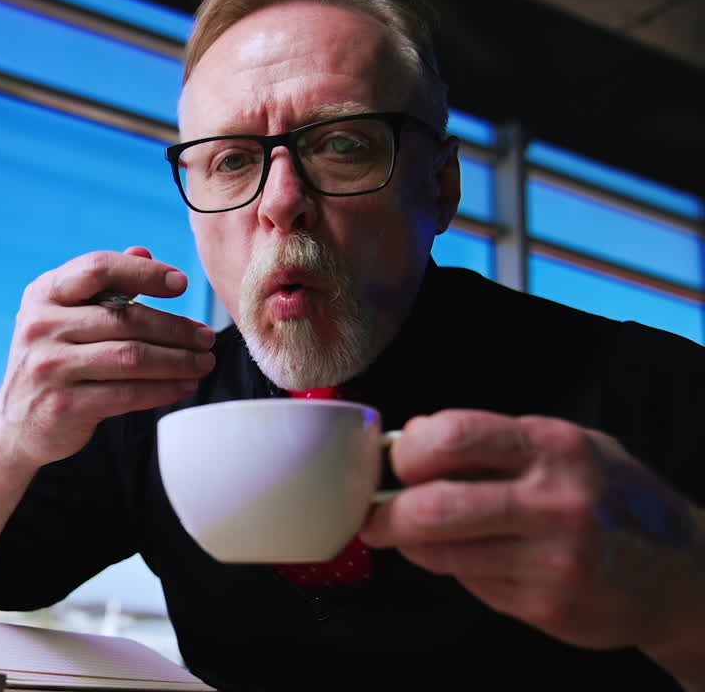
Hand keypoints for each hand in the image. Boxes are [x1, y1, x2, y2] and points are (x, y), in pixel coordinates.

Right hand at [0, 246, 214, 467]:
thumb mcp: (64, 316)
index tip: (181, 284)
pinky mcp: (65, 405)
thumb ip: (101, 285)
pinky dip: (164, 389)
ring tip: (204, 361)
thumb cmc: (52, 360)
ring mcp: (50, 366)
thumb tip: (143, 252)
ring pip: (132, 357)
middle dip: (175, 327)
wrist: (15, 423)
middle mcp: (41, 326)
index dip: (144, 273)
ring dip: (178, 360)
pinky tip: (184, 385)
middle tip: (206, 336)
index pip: (98, 268)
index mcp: (43, 294)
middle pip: (125, 318)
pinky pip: (128, 394)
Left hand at [360, 410, 704, 663]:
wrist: (685, 573)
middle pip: (434, 507)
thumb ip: (494, 441)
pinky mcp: (547, 607)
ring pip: (442, 554)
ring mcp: (552, 560)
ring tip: (412, 535)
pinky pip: (470, 584)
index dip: (407, 452)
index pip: (451, 437)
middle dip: (385, 514)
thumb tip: (412, 438)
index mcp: (552, 447)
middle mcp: (554, 502)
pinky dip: (455, 569)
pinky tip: (474, 557)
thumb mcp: (567, 447)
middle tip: (371, 515)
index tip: (396, 462)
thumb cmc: (610, 497)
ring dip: (412, 545)